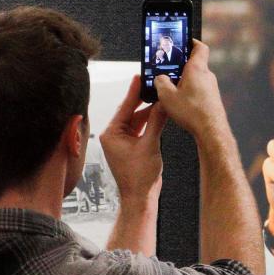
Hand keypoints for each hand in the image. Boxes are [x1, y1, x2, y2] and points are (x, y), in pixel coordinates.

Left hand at [100, 76, 167, 201]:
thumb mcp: (150, 144)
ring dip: (150, 112)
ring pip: (137, 120)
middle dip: (144, 101)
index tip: (140, 77)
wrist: (140, 197)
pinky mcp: (131, 147)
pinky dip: (150, 123)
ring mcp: (122, 142)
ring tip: (162, 99)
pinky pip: (141, 129)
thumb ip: (156, 121)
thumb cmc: (139, 176)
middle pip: (131, 112)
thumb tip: (162, 103)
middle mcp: (114, 136)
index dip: (134, 92)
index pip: (125, 107)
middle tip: (155, 85)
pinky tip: (160, 114)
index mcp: (111, 134)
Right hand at [153, 40, 230, 143]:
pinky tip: (183, 104)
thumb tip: (159, 79)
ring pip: (197, 79)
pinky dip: (191, 94)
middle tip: (171, 70)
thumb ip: (160, 82)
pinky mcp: (212, 100)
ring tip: (174, 91)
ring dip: (186, 82)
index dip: (191, 41)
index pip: (199, 46)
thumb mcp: (167, 96)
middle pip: (195, 64)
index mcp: (197, 68)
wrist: (211, 131)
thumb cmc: (194, 113)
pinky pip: (200, 91)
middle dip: (182, 66)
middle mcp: (207, 76)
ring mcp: (212, 88)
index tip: (184, 41)